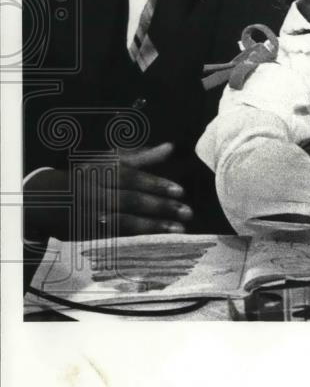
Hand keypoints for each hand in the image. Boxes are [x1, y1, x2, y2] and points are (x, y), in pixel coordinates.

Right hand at [23, 143, 191, 240]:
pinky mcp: (89, 232)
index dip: (156, 184)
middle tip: (187, 211)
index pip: (133, 178)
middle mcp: (96, 192)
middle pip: (131, 200)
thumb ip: (142, 157)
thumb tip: (170, 148)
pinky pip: (116, 235)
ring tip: (179, 229)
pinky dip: (138, 237)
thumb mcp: (109, 161)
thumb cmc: (87, 176)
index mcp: (102, 171)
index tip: (180, 191)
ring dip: (154, 226)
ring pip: (125, 220)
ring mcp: (91, 214)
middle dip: (161, 207)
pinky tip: (158, 238)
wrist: (45, 199)